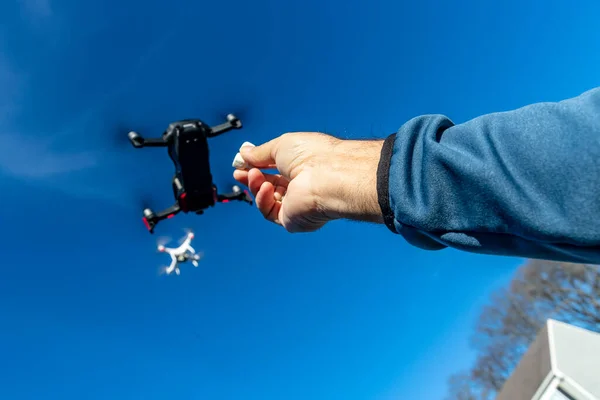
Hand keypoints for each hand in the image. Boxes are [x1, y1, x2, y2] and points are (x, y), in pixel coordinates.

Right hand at [233, 132, 384, 232]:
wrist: (328, 176)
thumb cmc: (313, 156)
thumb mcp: (281, 145)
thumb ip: (260, 153)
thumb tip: (243, 153)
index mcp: (303, 167)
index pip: (275, 169)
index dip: (257, 166)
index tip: (241, 162)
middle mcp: (302, 186)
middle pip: (270, 186)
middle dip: (252, 178)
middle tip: (238, 172)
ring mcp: (297, 205)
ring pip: (267, 199)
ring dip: (256, 186)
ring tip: (254, 175)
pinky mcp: (293, 220)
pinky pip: (270, 212)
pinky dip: (263, 200)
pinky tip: (266, 188)